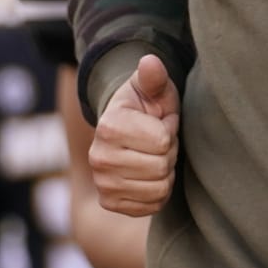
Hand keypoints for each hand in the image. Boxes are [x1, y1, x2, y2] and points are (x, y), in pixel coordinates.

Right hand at [90, 54, 179, 216]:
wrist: (126, 129)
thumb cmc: (145, 105)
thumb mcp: (152, 86)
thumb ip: (154, 76)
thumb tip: (150, 62)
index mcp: (109, 125)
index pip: (163, 141)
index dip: (169, 129)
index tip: (159, 121)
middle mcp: (98, 157)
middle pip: (161, 167)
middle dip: (169, 152)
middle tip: (159, 141)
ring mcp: (102, 183)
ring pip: (159, 188)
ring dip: (165, 172)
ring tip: (154, 155)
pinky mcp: (110, 202)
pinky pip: (152, 205)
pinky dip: (159, 192)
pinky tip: (149, 175)